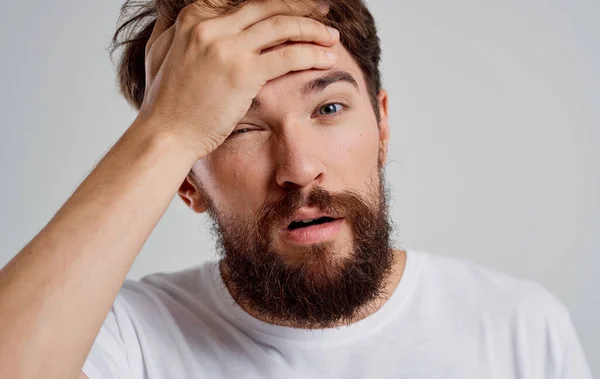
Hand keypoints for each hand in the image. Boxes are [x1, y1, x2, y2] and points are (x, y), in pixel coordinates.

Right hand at [136, 0, 338, 158]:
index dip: (276, 2)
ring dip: (312, 29)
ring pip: (283, 26)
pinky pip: (288, 55)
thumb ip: (172, 32)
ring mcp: (227, 47)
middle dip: (300, 8)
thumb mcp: (159, 53)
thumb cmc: (164, 103)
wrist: (165, 135)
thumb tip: (174, 18)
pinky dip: (312, 54)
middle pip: (268, 6)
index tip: (294, 8)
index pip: (245, 0)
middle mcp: (210, 26)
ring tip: (331, 37)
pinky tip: (327, 59)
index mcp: (194, 18)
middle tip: (321, 13)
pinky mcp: (243, 72)